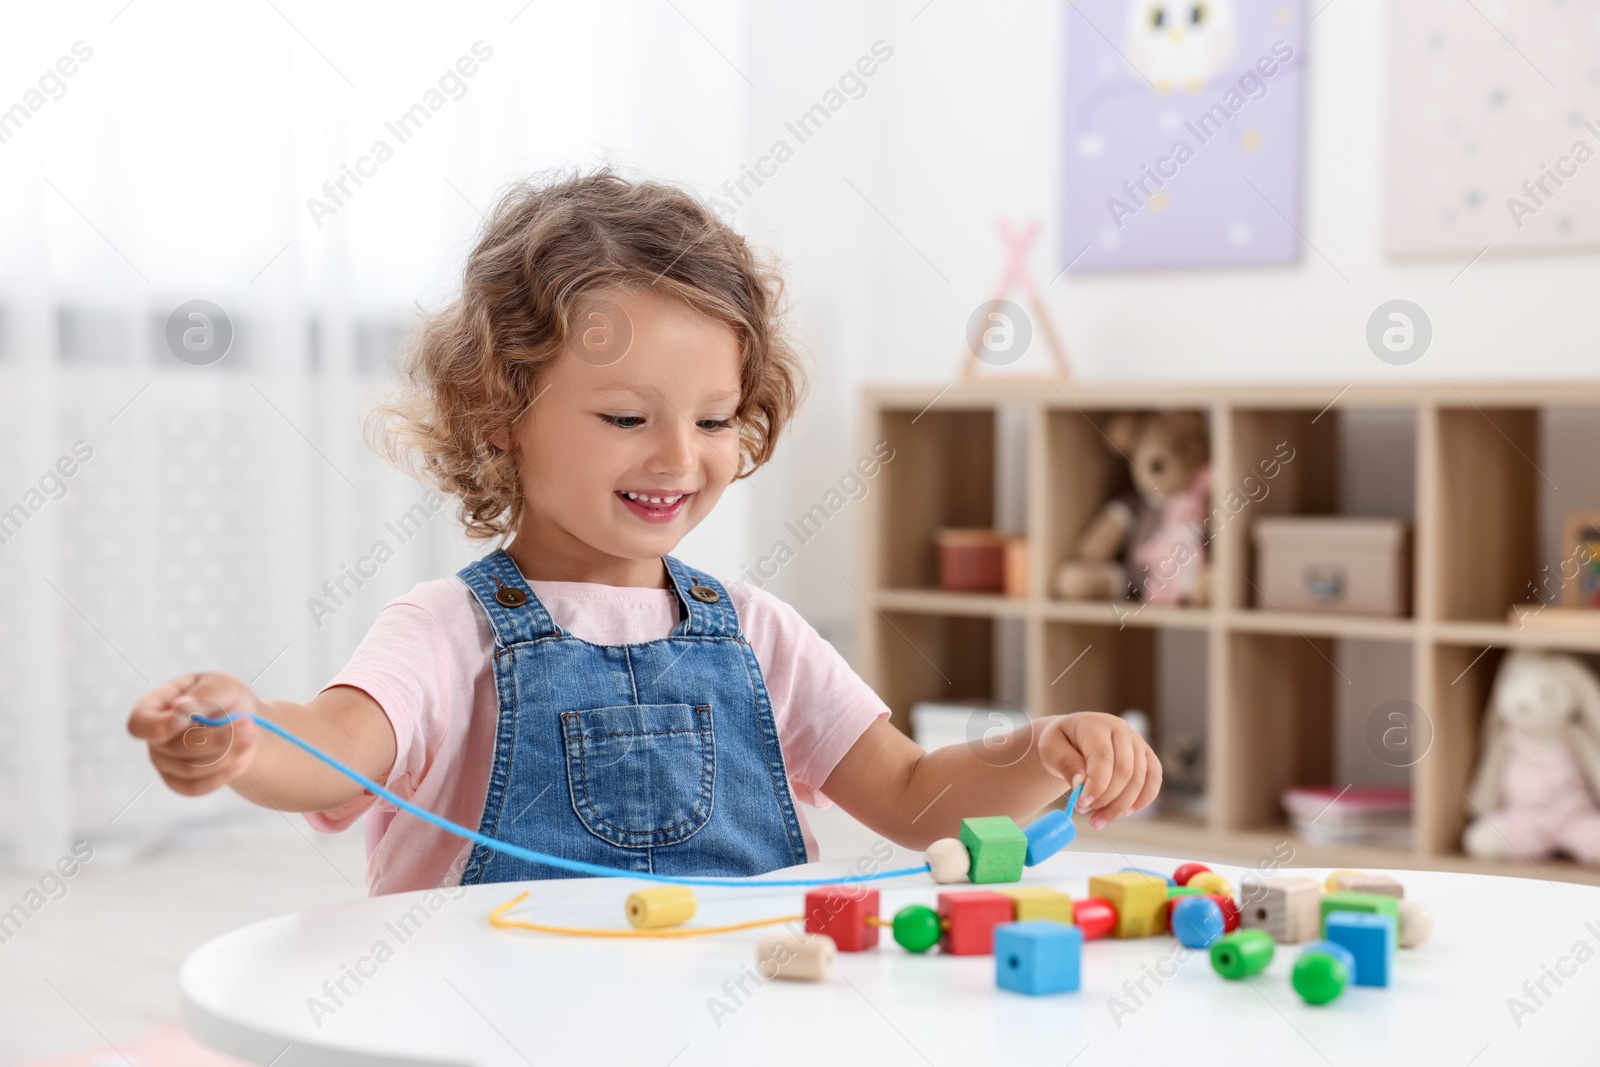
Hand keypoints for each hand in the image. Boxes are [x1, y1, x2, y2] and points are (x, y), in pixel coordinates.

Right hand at [127, 672, 260, 795]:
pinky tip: (243, 758)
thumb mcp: (222, 686)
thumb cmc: (226, 699)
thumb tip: (180, 706)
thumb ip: (203, 694)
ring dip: (227, 753)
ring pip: (190, 769)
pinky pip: (197, 787)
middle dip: (217, 737)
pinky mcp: (180, 783)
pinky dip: (224, 773)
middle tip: (248, 723)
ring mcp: (164, 764)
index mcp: (154, 708)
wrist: (243, 724)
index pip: (139, 724)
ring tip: (251, 735)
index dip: (161, 726)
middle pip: (175, 748)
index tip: (192, 718)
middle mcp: (154, 739)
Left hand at [1036, 712, 1160, 828]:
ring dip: (1120, 805)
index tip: (1081, 804)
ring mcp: (1137, 741)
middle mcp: (1121, 729)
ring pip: (1139, 779)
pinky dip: (1142, 800)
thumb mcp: (1050, 749)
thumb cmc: (1060, 744)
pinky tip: (1125, 812)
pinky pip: (1154, 779)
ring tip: (1098, 819)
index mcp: (1095, 724)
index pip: (1103, 756)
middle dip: (1106, 799)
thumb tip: (1081, 782)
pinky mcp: (1146, 755)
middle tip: (1084, 812)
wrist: (1072, 739)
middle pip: (1124, 771)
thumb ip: (1065, 763)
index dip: (1096, 784)